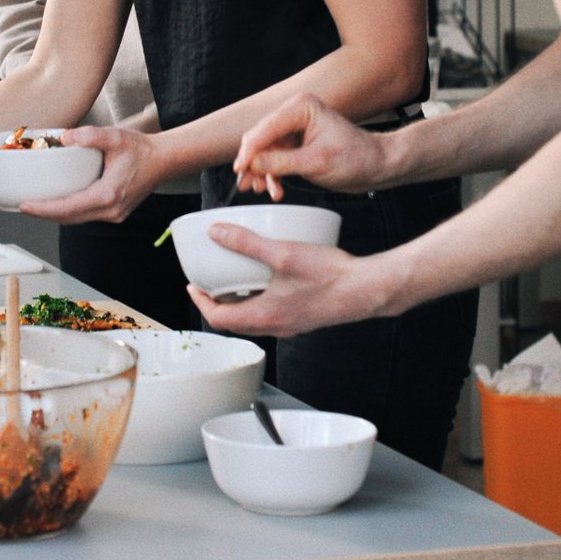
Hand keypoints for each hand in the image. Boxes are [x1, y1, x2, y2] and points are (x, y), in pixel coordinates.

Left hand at [21, 126, 162, 223]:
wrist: (164, 161)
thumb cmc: (142, 150)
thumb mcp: (115, 136)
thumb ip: (90, 135)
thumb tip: (65, 137)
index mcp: (109, 195)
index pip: (69, 208)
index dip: (44, 209)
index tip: (25, 205)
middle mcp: (111, 210)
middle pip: (69, 218)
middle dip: (44, 214)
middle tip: (23, 206)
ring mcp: (114, 215)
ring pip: (77, 219)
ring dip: (56, 214)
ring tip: (36, 205)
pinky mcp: (115, 212)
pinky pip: (86, 216)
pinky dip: (69, 211)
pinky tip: (58, 202)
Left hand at [184, 223, 401, 335]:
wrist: (368, 289)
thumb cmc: (331, 276)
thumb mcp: (283, 254)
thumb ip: (247, 243)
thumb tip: (217, 232)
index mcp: (265, 316)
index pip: (219, 319)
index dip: (200, 302)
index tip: (192, 286)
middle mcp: (276, 326)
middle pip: (234, 323)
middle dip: (217, 303)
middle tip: (209, 284)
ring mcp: (291, 324)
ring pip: (254, 319)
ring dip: (239, 302)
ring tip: (234, 279)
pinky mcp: (304, 318)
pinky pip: (272, 314)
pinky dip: (260, 300)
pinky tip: (269, 279)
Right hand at [233, 93, 401, 196]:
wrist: (377, 166)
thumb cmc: (358, 158)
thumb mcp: (317, 162)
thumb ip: (281, 162)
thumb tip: (252, 164)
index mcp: (301, 108)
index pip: (265, 128)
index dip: (249, 150)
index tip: (240, 169)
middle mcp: (295, 114)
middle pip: (260, 139)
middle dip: (253, 163)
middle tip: (246, 183)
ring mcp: (295, 130)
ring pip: (265, 151)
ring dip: (262, 172)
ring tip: (263, 190)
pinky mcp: (296, 145)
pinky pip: (274, 159)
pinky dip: (272, 174)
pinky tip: (275, 188)